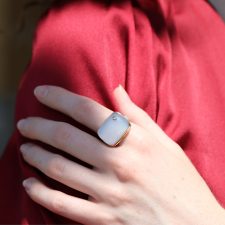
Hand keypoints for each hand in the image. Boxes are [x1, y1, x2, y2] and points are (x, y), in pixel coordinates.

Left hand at [17, 85, 224, 224]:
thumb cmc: (181, 180)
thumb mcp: (164, 142)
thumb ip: (136, 115)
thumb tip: (116, 89)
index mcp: (136, 140)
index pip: (87, 110)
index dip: (59, 97)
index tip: (41, 92)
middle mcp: (119, 163)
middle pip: (66, 137)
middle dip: (39, 126)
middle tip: (26, 122)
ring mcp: (109, 193)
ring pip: (59, 168)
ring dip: (35, 155)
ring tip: (25, 147)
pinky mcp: (104, 218)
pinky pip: (63, 204)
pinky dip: (41, 192)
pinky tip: (29, 183)